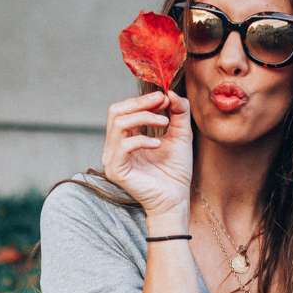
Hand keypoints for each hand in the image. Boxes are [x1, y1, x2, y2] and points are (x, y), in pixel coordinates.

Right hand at [100, 89, 192, 222]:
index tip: (164, 97)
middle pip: (115, 111)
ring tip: (165, 122)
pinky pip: (123, 146)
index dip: (143, 100)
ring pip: (118, 123)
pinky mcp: (116, 170)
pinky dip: (142, 139)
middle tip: (162, 102)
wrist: (175, 199)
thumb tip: (170, 92)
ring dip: (144, 117)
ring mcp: (112, 158)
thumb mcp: (180, 135)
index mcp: (125, 137)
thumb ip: (178, 112)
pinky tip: (158, 143)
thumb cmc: (176, 171)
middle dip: (140, 103)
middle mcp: (115, 146)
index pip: (124, 108)